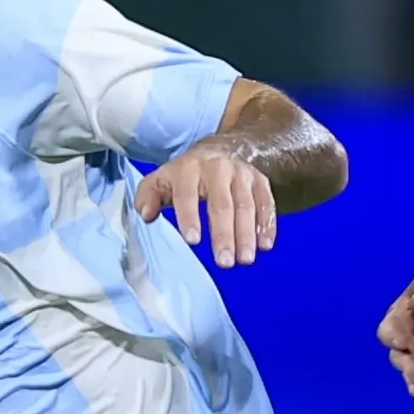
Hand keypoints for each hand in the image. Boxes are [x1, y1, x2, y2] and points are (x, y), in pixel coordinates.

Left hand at [135, 142, 278, 267]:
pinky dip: (267, 224)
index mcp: (189, 168)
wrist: (216, 151)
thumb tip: (146, 215)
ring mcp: (241, 174)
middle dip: (224, 234)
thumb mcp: (161, 180)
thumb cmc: (184, 176)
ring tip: (245, 259)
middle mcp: (218, 168)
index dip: (189, 217)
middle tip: (224, 262)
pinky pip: (266, 203)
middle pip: (222, 204)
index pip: (188, 194)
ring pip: (246, 205)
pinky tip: (265, 245)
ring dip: (247, 234)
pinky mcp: (259, 181)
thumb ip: (148, 196)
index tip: (192, 241)